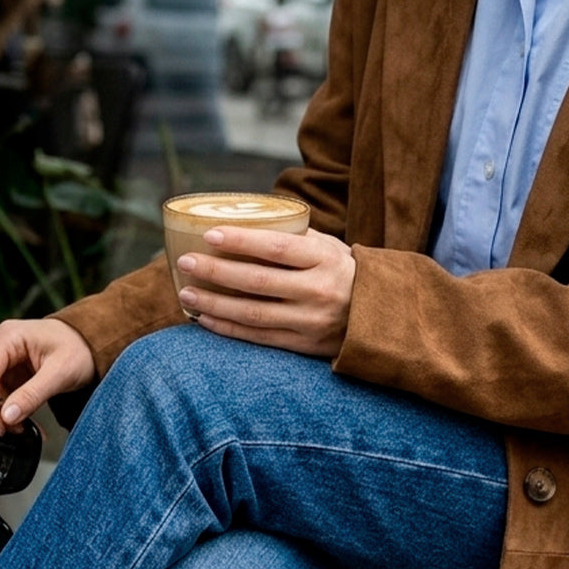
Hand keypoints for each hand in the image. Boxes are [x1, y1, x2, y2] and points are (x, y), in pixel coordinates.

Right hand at [0, 318, 96, 433]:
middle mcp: (0, 345)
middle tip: (12, 429)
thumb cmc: (80, 349)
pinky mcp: (10, 372)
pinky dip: (10, 412)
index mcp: (7, 338)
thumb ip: (31, 395)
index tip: (2, 424)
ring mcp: (4, 359)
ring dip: (1, 413)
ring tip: (23, 428)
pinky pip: (0, 395)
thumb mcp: (59, 374)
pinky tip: (27, 422)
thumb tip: (7, 417)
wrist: (94, 344)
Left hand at [176, 226, 355, 357]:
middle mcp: (317, 291)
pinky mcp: (303, 345)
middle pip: (257, 281)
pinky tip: (204, 319)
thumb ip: (296, 237)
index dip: (241, 241)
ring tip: (187, 292)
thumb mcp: (331, 248)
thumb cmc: (346, 273)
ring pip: (252, 314)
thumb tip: (248, 223)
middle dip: (216, 271)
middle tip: (186, 262)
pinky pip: (258, 338)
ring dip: (214, 304)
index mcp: (324, 259)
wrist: (383, 318)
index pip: (276, 247)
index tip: (210, 234)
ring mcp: (309, 321)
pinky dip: (228, 328)